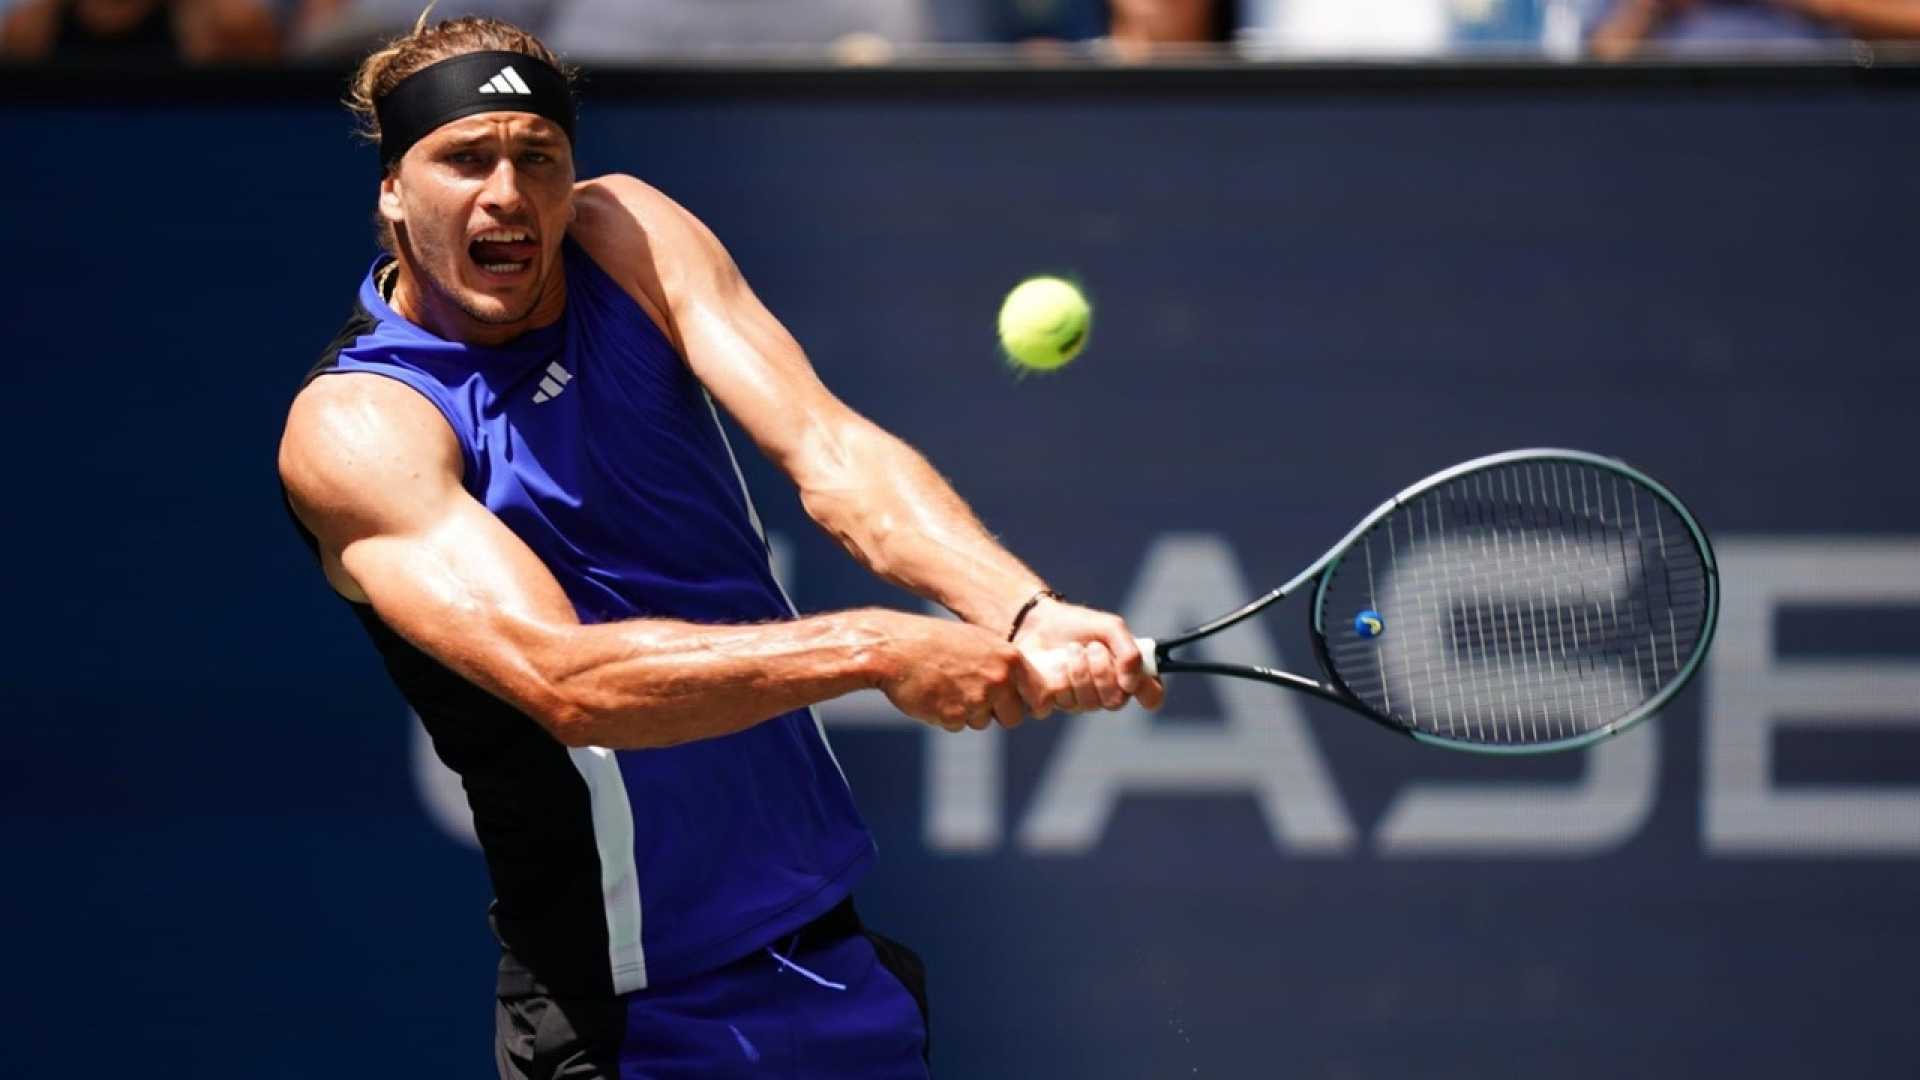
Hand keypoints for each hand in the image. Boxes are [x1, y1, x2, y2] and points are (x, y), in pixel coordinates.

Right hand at [870, 612, 1044, 731]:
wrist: (894, 650)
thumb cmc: (935, 643)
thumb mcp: (977, 643)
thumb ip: (1001, 665)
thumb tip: (1020, 690)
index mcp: (1010, 658)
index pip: (1038, 694)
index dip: (1027, 702)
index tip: (1019, 703)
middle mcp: (999, 680)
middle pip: (1013, 716)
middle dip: (996, 713)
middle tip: (971, 695)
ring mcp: (978, 700)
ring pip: (983, 722)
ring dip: (967, 712)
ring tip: (945, 686)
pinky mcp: (955, 717)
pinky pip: (958, 726)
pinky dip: (946, 716)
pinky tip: (933, 694)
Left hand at [1012, 597, 1165, 714]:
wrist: (1038, 623)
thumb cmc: (1078, 625)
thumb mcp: (1110, 627)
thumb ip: (1129, 650)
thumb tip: (1132, 681)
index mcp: (1128, 673)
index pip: (1151, 696)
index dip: (1148, 693)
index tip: (1132, 679)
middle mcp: (1109, 691)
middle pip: (1116, 702)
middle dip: (1103, 672)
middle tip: (1093, 648)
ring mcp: (1083, 701)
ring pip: (1090, 703)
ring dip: (1081, 671)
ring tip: (1072, 649)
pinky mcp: (1057, 703)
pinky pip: (1065, 702)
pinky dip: (1061, 678)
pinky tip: (1055, 664)